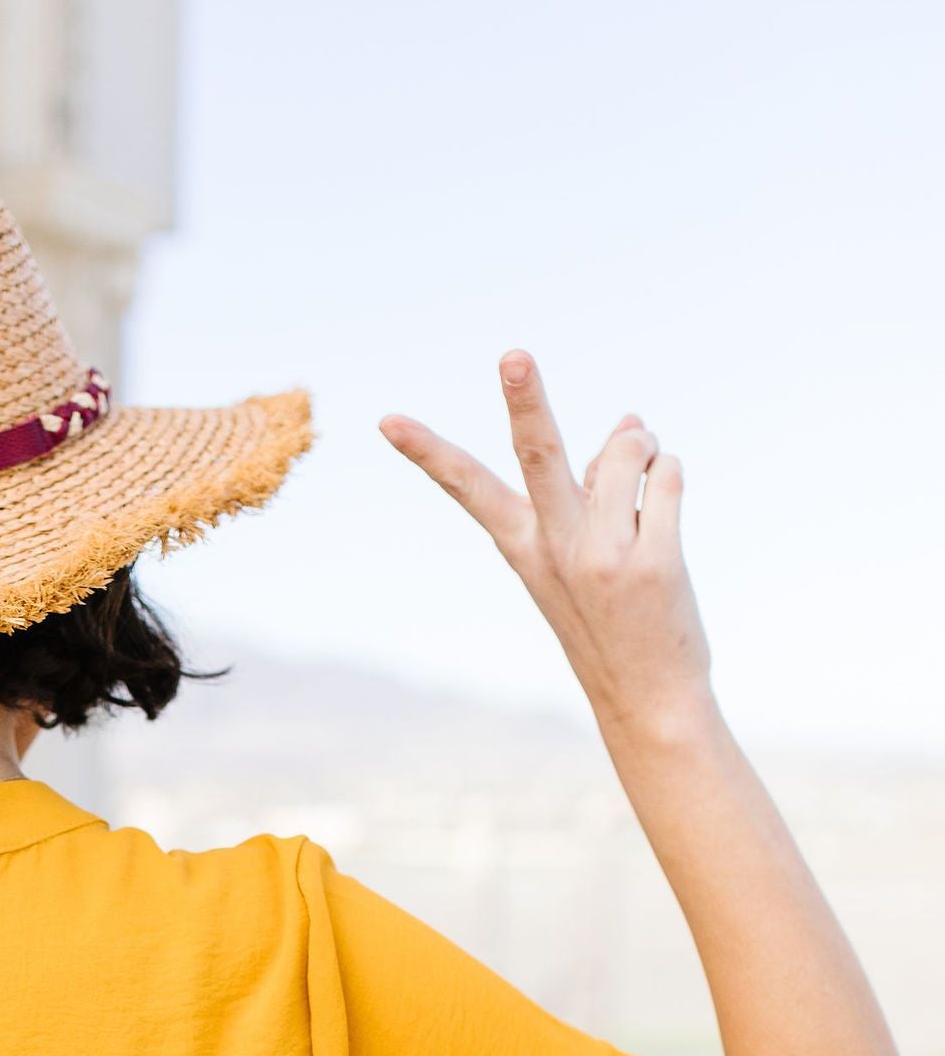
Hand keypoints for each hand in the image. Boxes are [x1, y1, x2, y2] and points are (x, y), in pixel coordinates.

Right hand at [381, 353, 712, 740]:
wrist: (647, 700)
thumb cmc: (611, 621)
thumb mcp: (584, 555)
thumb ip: (596, 486)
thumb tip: (632, 421)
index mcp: (524, 547)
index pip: (468, 487)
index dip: (427, 451)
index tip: (387, 420)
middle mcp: (556, 548)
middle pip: (539, 455)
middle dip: (526, 402)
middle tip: (513, 356)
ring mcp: (604, 556)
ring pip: (625, 452)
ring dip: (641, 447)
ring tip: (646, 472)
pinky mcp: (654, 564)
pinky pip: (667, 477)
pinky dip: (669, 475)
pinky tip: (665, 503)